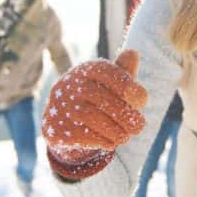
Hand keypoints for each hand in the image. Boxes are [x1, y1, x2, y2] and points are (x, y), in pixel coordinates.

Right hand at [43, 50, 146, 179]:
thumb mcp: (111, 86)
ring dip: (114, 130)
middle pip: (100, 96)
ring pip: (90, 116)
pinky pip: (80, 134)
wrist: (65, 127)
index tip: (142, 100)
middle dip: (125, 113)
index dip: (127, 84)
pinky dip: (101, 140)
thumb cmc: (96, 102)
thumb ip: (124, 72)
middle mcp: (68, 84)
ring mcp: (58, 106)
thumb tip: (133, 53)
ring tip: (126, 137)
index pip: (106, 71)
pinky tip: (111, 143)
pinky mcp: (54, 128)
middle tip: (139, 126)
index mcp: (84, 70)